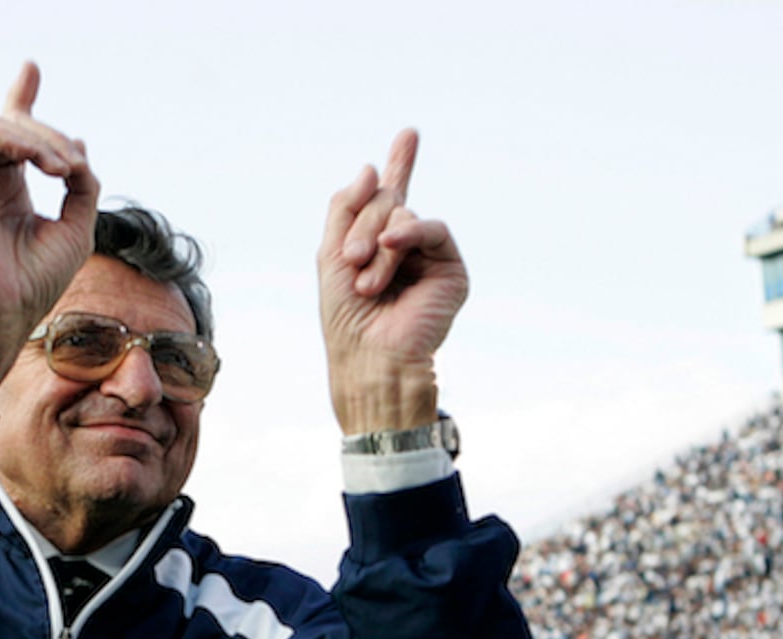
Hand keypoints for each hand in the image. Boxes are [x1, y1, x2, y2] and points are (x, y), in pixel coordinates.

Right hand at [0, 61, 100, 396]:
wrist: (3, 315)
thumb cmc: (36, 283)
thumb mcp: (75, 227)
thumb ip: (80, 185)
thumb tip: (78, 143)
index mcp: (9, 190)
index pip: (13, 135)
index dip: (22, 101)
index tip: (30, 70)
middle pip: (13, 126)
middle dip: (48, 133)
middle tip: (71, 163)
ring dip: (33, 138)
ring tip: (60, 168)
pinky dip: (4, 138)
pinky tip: (34, 160)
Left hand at [317, 129, 467, 433]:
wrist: (370, 359)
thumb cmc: (346, 319)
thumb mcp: (330, 255)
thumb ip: (345, 208)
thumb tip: (370, 168)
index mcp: (376, 245)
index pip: (388, 198)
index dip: (399, 165)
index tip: (410, 134)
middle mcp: (405, 247)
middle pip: (383, 200)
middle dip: (361, 226)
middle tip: (351, 262)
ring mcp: (428, 257)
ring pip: (402, 213)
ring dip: (376, 243)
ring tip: (366, 283)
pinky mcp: (451, 269)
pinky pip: (431, 228)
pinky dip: (407, 234)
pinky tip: (390, 248)